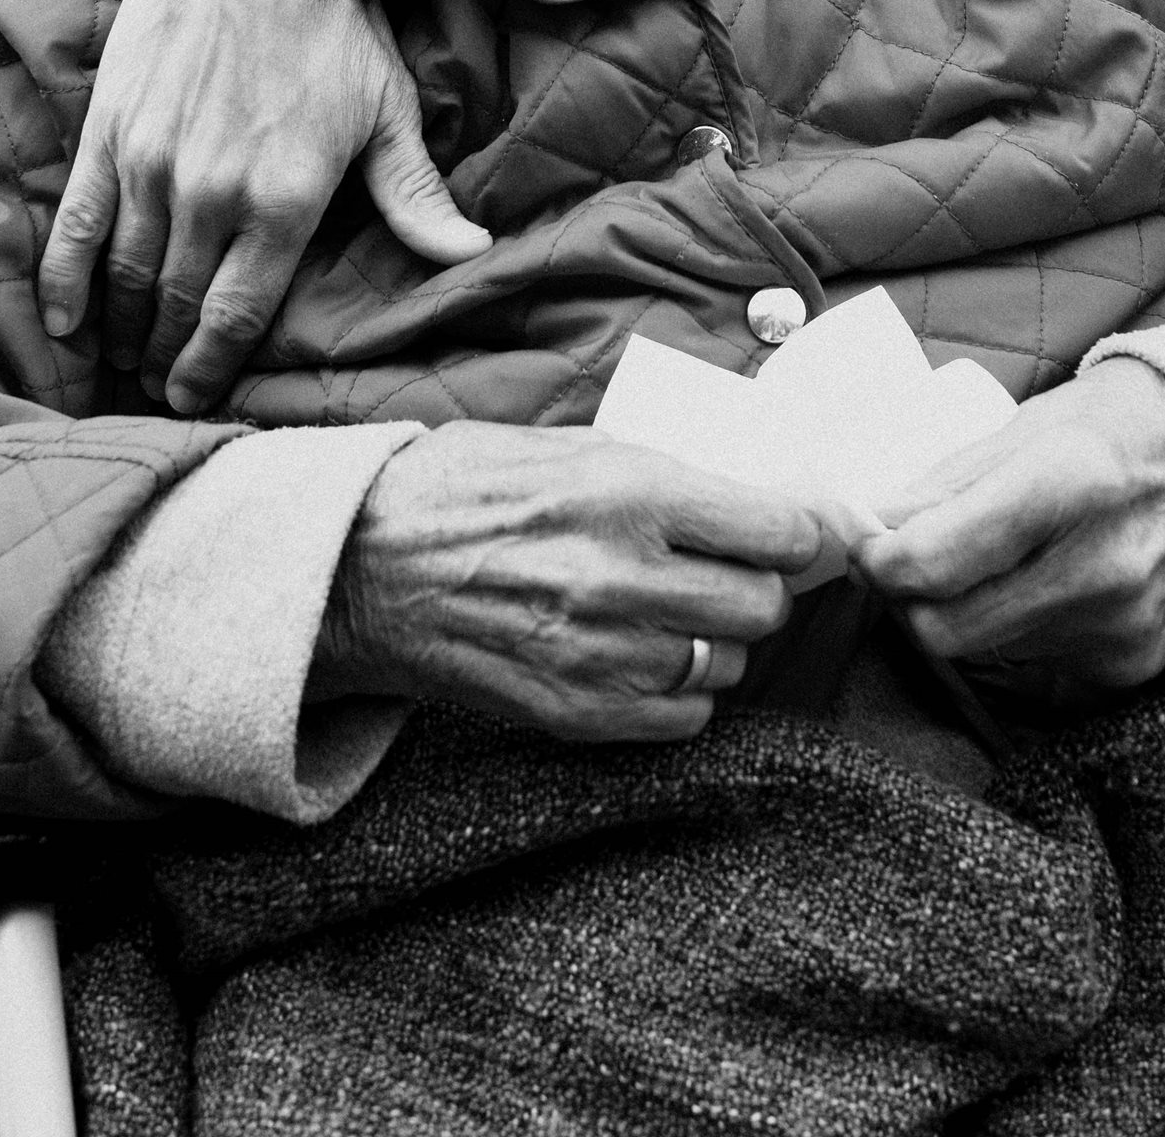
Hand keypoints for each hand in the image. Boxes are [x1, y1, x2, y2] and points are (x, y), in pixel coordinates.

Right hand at [38, 0, 489, 412]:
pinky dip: (64, 282)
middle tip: (161, 389)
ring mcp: (153, 163)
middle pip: (177, 306)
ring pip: (127, 276)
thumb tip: (472, 254)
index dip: (214, 368)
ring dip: (122, 329)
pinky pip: (76, 226)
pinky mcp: (108, 131)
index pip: (239, 316)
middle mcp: (213, 192)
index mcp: (287, 198)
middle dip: (166, 360)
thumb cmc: (332, 19)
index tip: (201, 398)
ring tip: (123, 360)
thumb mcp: (389, 107)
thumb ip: (415, 194)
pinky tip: (65, 321)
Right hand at [309, 424, 822, 741]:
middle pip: (763, 606)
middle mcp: (626, 578)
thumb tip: (758, 497)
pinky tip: (643, 656)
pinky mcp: (577, 714)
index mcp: (631, 493)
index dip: (801, 534)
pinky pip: (682, 719)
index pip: (780, 532)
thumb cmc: (465, 487)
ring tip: (671, 612)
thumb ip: (668, 476)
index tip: (796, 534)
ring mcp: (603, 656)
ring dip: (715, 641)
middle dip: (758, 587)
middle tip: (728, 571)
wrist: (362, 564)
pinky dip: (678, 692)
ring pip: (727, 665)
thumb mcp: (573, 446)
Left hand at [853, 359, 1164, 704]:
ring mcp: (1119, 629)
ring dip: (962, 615)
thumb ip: (945, 484)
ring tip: (988, 560)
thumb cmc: (1128, 425)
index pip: (933, 561)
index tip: (867, 546)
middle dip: (907, 598)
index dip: (878, 560)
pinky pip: (1031, 671)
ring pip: (982, 652)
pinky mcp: (1132, 668)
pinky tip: (1037, 588)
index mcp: (1067, 485)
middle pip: (943, 628)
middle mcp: (1098, 569)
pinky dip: (1013, 637)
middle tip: (906, 561)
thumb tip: (872, 527)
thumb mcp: (1033, 424)